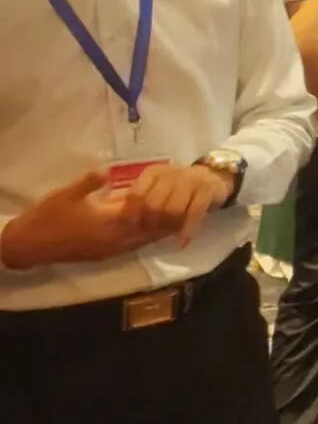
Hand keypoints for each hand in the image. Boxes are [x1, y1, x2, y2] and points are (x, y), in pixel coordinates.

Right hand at [0, 170, 173, 269]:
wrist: (28, 245)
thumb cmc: (48, 217)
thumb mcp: (67, 193)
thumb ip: (90, 181)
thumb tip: (109, 169)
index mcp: (110, 223)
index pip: (147, 214)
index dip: (161, 203)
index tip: (172, 189)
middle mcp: (116, 240)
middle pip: (153, 231)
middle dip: (168, 217)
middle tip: (182, 202)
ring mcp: (111, 250)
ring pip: (145, 240)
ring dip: (159, 228)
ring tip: (174, 213)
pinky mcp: (105, 255)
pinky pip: (134, 245)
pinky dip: (146, 235)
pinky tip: (150, 225)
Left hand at [123, 163, 230, 246]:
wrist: (214, 176)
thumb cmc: (179, 187)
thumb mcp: (157, 186)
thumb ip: (139, 198)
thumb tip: (113, 217)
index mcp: (154, 173)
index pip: (136, 195)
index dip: (131, 215)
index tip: (131, 228)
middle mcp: (171, 174)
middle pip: (153, 205)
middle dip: (150, 223)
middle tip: (151, 232)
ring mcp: (191, 181)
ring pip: (173, 210)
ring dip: (169, 227)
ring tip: (167, 234)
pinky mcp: (207, 190)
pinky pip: (194, 214)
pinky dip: (187, 231)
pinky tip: (182, 243)